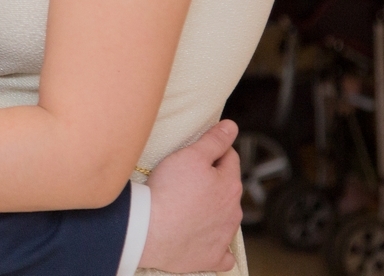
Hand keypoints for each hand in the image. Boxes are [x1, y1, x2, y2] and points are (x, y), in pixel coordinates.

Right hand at [138, 119, 242, 272]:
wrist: (149, 230)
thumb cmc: (168, 191)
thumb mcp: (191, 155)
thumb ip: (214, 140)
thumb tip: (232, 127)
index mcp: (230, 184)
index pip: (230, 158)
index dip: (213, 151)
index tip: (197, 154)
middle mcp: (233, 211)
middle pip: (227, 188)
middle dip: (214, 181)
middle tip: (188, 179)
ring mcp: (224, 236)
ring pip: (225, 217)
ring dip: (214, 210)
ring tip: (188, 206)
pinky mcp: (212, 257)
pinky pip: (222, 253)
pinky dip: (216, 246)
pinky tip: (204, 239)